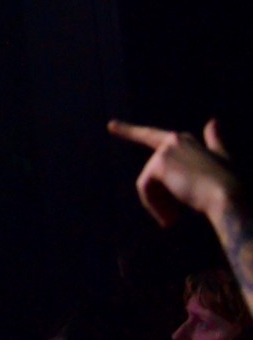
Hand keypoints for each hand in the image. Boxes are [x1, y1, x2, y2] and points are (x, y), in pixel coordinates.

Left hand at [107, 118, 241, 226]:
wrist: (228, 198)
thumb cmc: (229, 184)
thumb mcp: (222, 159)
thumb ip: (215, 141)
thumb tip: (214, 121)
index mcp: (186, 141)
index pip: (154, 135)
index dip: (131, 131)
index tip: (111, 125)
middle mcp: (174, 140)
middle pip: (150, 172)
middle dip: (146, 182)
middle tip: (149, 189)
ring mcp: (166, 150)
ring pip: (148, 183)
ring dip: (158, 204)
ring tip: (174, 218)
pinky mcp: (159, 163)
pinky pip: (144, 188)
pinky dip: (153, 205)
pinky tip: (170, 218)